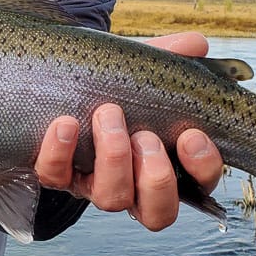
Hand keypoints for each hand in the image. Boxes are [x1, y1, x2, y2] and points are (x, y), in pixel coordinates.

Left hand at [32, 31, 223, 231]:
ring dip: (114, 160)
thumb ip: (170, 56)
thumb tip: (196, 44)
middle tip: (145, 135)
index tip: (191, 135)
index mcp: (167, 162)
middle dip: (156, 176)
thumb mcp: (143, 69)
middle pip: (157, 212)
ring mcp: (93, 183)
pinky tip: (66, 123)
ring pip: (111, 200)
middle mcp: (133, 185)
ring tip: (108, 116)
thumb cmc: (114, 84)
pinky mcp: (56, 173)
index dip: (202, 167)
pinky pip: (54, 175)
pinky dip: (60, 152)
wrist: (62, 82)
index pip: (198, 184)